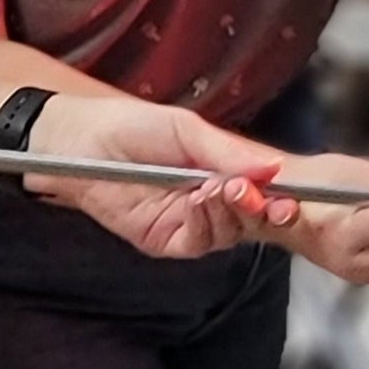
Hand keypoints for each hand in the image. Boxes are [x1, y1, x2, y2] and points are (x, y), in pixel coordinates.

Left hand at [21, 96, 299, 258]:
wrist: (77, 141)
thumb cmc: (129, 127)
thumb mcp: (184, 129)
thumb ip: (227, 151)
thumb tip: (275, 167)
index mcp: (220, 171)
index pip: (261, 191)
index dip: (280, 196)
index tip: (291, 195)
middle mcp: (209, 201)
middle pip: (251, 218)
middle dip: (260, 208)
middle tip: (255, 193)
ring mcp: (187, 223)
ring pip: (227, 232)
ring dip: (230, 213)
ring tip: (221, 188)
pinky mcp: (164, 239)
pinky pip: (196, 242)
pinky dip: (204, 223)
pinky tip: (199, 201)